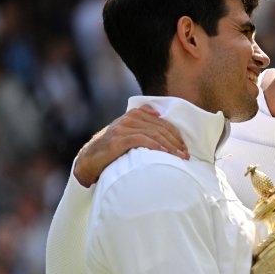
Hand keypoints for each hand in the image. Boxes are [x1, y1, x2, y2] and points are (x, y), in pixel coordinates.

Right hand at [74, 105, 188, 185]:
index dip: (176, 135)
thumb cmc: (111, 149)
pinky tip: (166, 154)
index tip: (184, 148)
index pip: (162, 123)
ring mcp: (123, 128)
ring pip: (154, 134)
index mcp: (134, 114)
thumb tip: (157, 113)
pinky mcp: (118, 139)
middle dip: (176, 142)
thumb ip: (140, 123)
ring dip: (170, 146)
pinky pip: (143, 140)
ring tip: (180, 157)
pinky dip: (157, 146)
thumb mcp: (126, 132)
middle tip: (186, 155)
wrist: (88, 160)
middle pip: (160, 128)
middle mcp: (129, 118)